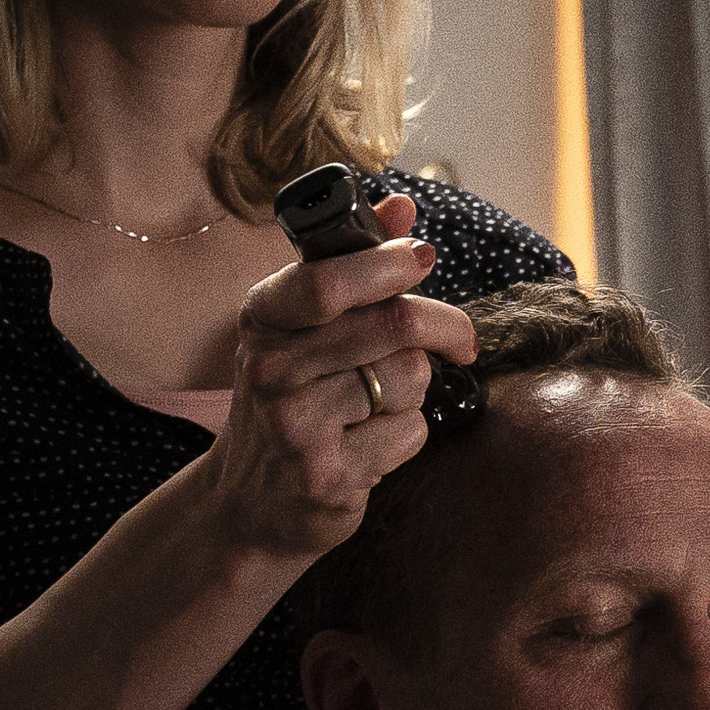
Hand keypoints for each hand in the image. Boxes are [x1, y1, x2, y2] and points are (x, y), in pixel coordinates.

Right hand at [199, 203, 480, 561]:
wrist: (248, 504)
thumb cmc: (290, 400)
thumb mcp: (302, 329)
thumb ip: (351, 264)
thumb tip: (402, 205)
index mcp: (263, 318)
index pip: (327, 279)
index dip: (387, 263)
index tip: (424, 257)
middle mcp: (269, 369)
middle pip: (392, 326)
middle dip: (444, 327)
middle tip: (461, 339)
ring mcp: (295, 426)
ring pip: (408, 380)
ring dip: (415, 389)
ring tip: (379, 404)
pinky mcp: (327, 476)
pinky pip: (409, 433)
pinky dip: (406, 436)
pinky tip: (369, 445)